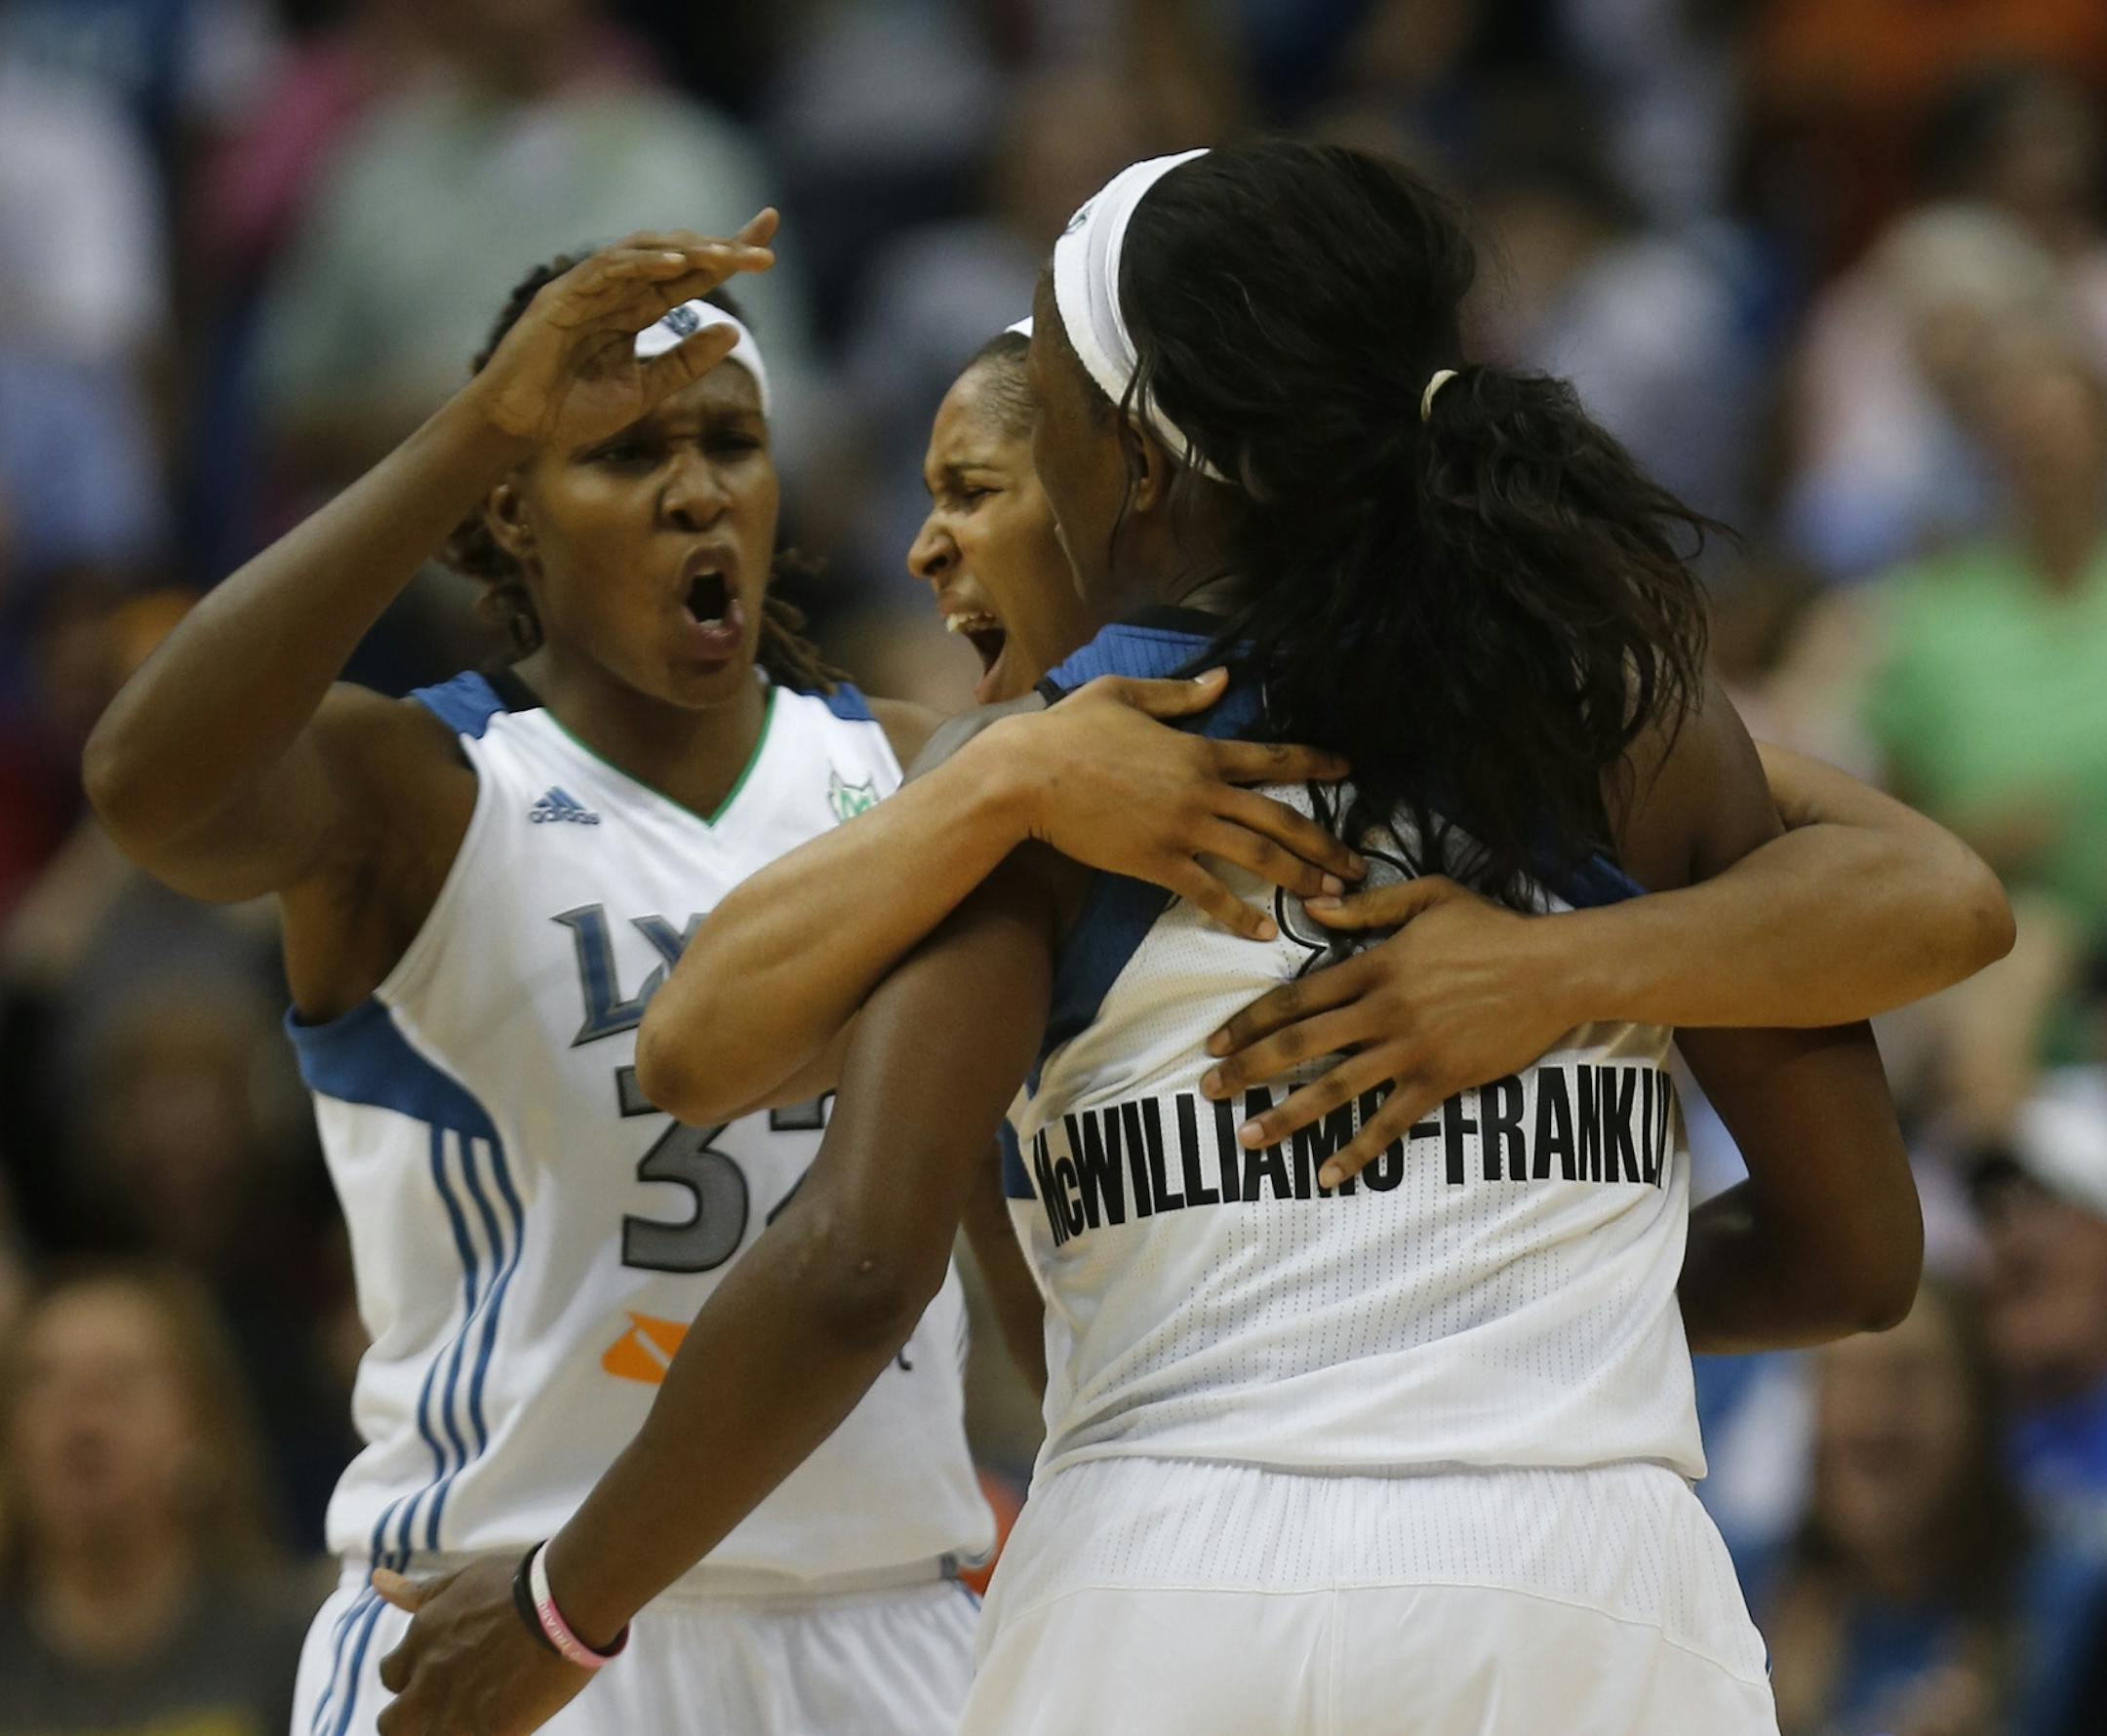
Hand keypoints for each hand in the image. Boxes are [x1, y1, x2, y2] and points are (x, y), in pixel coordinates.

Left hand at [372, 1559, 591, 1735]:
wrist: (563, 1603)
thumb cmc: (518, 1583)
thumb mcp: (463, 1579)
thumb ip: (420, 1591)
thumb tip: (375, 1580)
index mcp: (421, 1641)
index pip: (391, 1676)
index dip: (411, 1679)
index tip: (436, 1674)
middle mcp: (427, 1680)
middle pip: (392, 1723)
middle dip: (412, 1720)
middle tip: (447, 1709)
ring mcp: (454, 1711)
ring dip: (442, 1732)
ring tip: (471, 1721)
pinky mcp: (487, 1733)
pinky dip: (481, 1735)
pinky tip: (502, 1725)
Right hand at [466, 212, 778, 451]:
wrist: (520, 429)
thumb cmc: (573, 410)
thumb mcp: (647, 390)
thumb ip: (686, 361)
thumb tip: (732, 330)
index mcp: (635, 309)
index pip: (690, 275)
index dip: (727, 257)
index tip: (768, 247)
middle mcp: (615, 290)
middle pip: (674, 255)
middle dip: (719, 248)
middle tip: (764, 251)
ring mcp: (587, 288)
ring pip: (643, 253)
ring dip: (688, 251)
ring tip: (727, 255)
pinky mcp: (563, 296)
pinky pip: (607, 269)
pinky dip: (642, 263)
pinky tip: (678, 265)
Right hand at [991, 669, 1363, 940]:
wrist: (1028, 775)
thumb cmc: (1070, 729)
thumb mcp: (1125, 694)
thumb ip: (1180, 692)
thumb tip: (1224, 678)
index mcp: (1199, 749)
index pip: (1271, 758)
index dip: (1315, 764)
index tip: (1348, 772)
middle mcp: (1202, 791)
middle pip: (1279, 818)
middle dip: (1325, 842)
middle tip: (1356, 866)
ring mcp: (1182, 830)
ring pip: (1256, 858)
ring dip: (1298, 878)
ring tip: (1328, 896)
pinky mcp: (1156, 863)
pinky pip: (1207, 894)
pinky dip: (1238, 916)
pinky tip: (1265, 933)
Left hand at [1200, 876, 1577, 1184]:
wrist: (1553, 970)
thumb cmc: (1492, 928)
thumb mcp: (1428, 896)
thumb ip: (1367, 906)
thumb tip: (1312, 907)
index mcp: (1374, 967)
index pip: (1296, 997)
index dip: (1250, 1022)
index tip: (1216, 1043)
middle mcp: (1382, 1012)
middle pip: (1300, 1044)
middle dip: (1249, 1070)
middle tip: (1209, 1091)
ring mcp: (1410, 1051)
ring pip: (1334, 1088)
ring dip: (1287, 1115)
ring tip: (1248, 1138)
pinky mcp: (1440, 1082)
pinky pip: (1390, 1123)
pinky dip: (1358, 1151)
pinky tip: (1326, 1174)